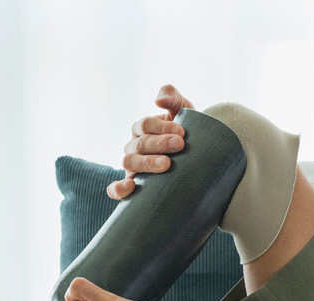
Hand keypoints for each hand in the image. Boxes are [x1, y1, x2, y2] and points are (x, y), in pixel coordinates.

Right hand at [108, 85, 194, 199]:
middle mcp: (133, 146)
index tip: (182, 132)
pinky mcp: (132, 185)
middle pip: (139, 144)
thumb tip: (158, 100)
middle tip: (179, 145)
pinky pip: (116, 190)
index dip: (162, 127)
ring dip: (147, 163)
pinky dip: (118, 189)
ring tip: (166, 165)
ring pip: (130, 162)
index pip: (146, 125)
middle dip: (159, 144)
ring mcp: (131, 166)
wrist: (197, 158)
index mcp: (142, 128)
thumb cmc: (187, 131)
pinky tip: (130, 187)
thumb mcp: (182, 109)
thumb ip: (171, 97)